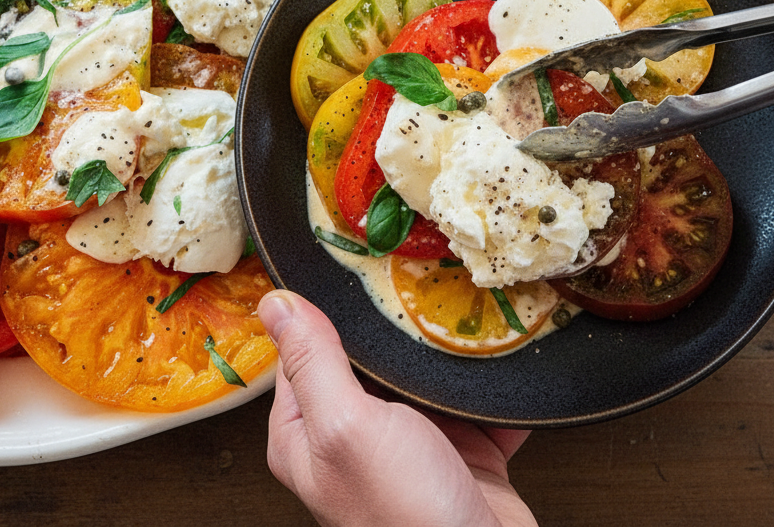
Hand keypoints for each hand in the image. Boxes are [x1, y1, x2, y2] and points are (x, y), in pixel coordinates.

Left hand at [258, 289, 537, 526]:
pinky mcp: (463, 456)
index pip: (298, 356)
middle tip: (409, 277)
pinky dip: (489, 382)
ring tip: (457, 306)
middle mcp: (353, 442)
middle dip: (390, 326)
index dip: (318, 313)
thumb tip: (275, 305)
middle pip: (366, 363)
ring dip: (443, 351)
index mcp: (305, 436)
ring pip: (422, 379)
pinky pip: (475, 404)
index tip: (342, 271)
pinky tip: (498, 352)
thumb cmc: (407, 516)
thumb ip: (313, 361)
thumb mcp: (346, 424)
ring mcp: (410, 449)